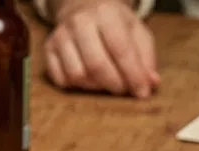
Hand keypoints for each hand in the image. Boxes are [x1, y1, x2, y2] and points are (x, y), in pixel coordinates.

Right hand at [43, 0, 158, 98]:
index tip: (142, 93)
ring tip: (106, 82)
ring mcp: (60, 36)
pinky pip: (61, 79)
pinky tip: (88, 79)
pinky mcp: (48, 49)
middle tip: (123, 90)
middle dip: (114, 84)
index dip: (133, 75)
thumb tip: (150, 84)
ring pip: (77, 75)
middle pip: (96, 65)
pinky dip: (77, 86)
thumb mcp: (137, 32)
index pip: (120, 49)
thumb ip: (146, 58)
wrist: (83, 7)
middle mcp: (79, 22)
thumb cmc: (114, 24)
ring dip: (95, 87)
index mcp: (106, 14)